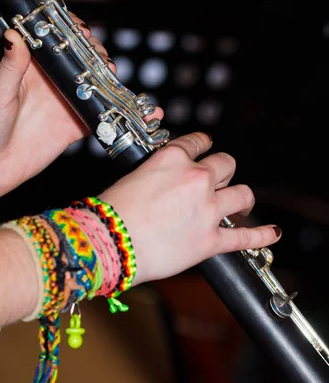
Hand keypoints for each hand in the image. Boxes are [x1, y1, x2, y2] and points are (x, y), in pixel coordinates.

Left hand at [0, 12, 161, 203]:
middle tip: (103, 62)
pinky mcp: (72, 130)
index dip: (72, 32)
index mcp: (31, 68)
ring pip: (96, 88)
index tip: (83, 32)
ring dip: (112, 83)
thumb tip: (14, 34)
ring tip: (119, 82)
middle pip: (83, 62)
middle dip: (98, 56)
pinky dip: (120, 117)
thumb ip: (10, 67)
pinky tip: (139, 115)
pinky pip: (100, 120)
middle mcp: (50, 83)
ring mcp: (63, 106)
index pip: (57, 41)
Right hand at [99, 131, 280, 284]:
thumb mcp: (133, 176)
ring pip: (242, 194)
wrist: (109, 241)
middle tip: (219, 180)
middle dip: (224, 170)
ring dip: (242, 197)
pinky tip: (271, 232)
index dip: (203, 145)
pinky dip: (261, 235)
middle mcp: (196, 178)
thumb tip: (164, 183)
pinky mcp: (211, 240)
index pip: (199, 142)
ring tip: (241, 202)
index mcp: (174, 158)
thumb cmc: (112, 211)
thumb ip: (157, 174)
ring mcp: (207, 209)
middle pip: (226, 164)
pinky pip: (245, 237)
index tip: (205, 149)